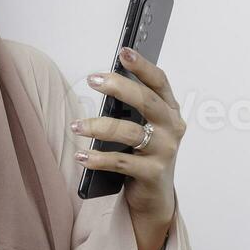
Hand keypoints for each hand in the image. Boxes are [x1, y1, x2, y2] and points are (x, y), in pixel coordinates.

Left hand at [75, 46, 184, 240]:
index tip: (123, 52)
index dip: (142, 66)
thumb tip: (105, 82)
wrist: (155, 197)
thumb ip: (133, 108)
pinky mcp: (153, 173)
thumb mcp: (144, 128)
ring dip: (99, 126)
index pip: (159, 82)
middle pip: (147, 101)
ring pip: (130, 132)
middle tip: (93, 80)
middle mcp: (172, 128)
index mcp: (170, 111)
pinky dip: (98, 158)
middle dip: (119, 87)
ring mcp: (165, 151)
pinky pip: (121, 162)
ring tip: (76, 126)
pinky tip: (81, 155)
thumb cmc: (145, 155)